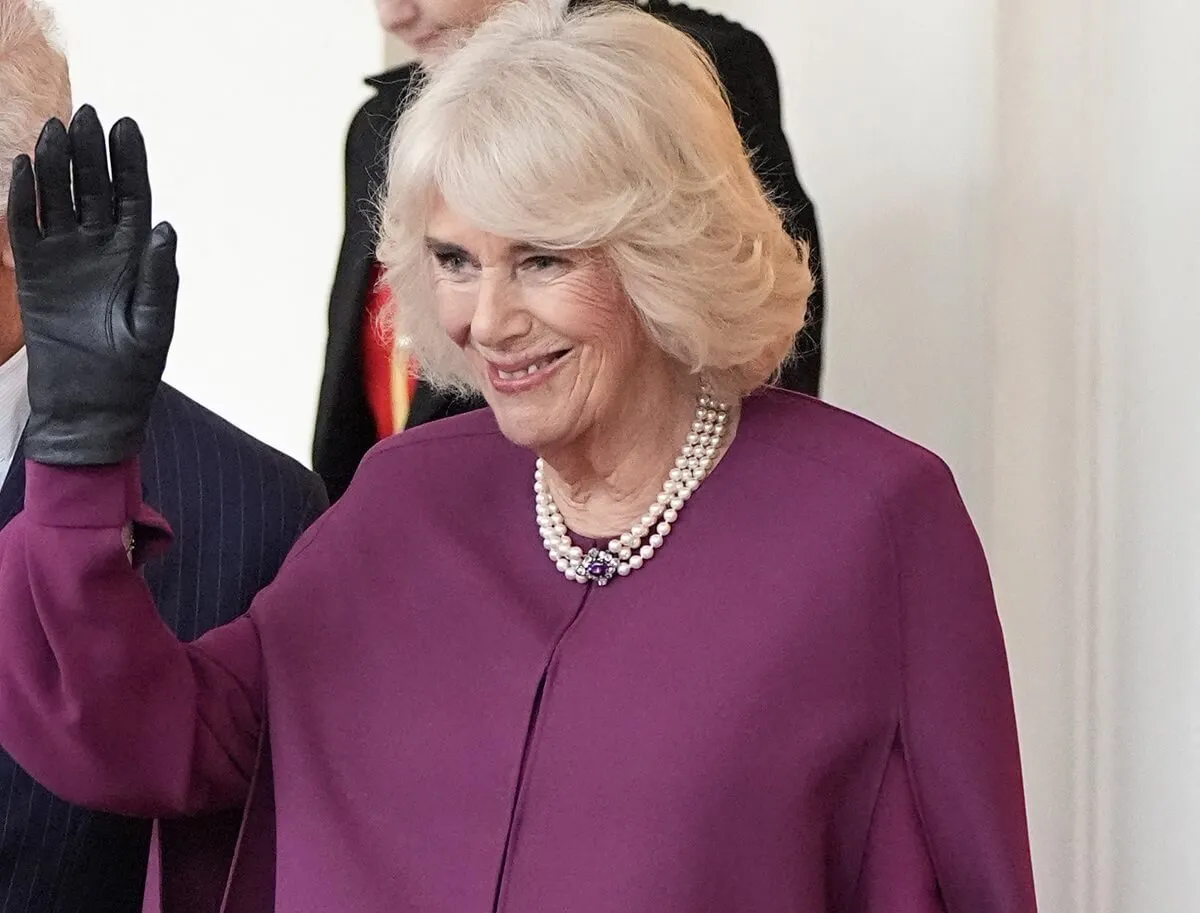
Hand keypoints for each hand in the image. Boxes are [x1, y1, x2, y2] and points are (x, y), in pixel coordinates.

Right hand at [7, 105, 177, 465]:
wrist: (89, 407)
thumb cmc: (131, 370)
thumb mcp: (153, 323)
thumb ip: (160, 276)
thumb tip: (167, 227)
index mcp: (138, 256)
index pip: (135, 198)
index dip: (130, 162)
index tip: (126, 126)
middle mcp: (101, 249)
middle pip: (96, 189)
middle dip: (92, 153)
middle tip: (87, 114)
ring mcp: (66, 257)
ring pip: (59, 200)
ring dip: (56, 166)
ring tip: (54, 130)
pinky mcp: (33, 272)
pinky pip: (25, 227)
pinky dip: (22, 198)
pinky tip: (22, 167)